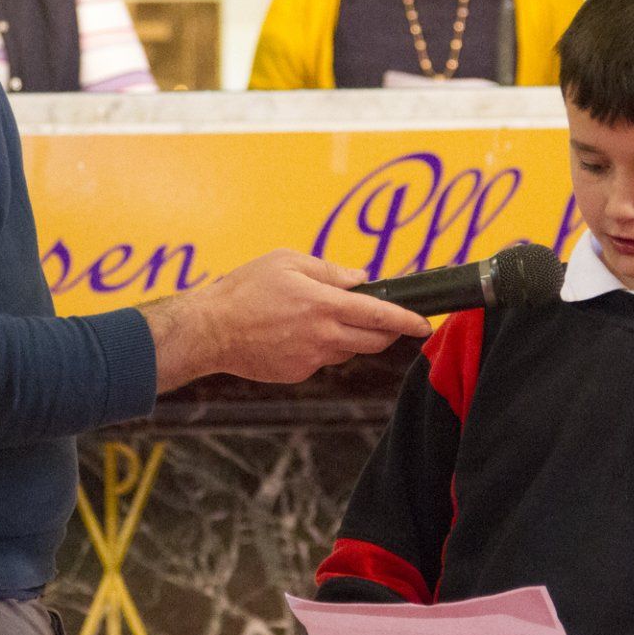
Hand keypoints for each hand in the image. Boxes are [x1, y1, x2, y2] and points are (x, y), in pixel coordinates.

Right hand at [144, 250, 430, 390]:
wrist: (208, 330)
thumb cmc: (244, 288)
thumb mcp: (287, 261)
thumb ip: (329, 270)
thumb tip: (360, 279)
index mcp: (323, 304)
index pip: (379, 314)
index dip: (407, 320)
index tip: (425, 323)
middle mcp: (322, 335)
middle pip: (374, 340)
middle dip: (388, 331)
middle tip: (388, 319)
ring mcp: (310, 358)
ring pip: (350, 350)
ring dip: (353, 336)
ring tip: (324, 317)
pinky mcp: (298, 373)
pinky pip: (324, 359)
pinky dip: (323, 346)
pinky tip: (297, 333)